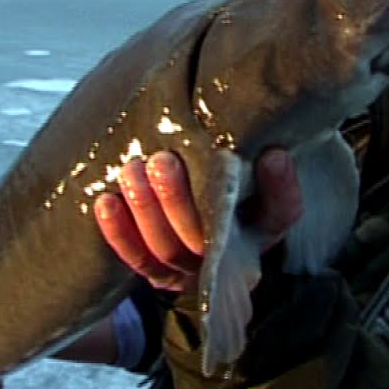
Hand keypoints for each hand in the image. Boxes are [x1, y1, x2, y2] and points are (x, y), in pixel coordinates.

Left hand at [94, 148, 302, 291]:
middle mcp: (232, 255)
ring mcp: (193, 269)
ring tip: (132, 170)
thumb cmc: (215, 173)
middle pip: (208, 238)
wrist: (187, 212)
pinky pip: (138, 260)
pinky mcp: (160, 274)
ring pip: (168, 249)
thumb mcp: (238, 160)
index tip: (274, 154)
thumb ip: (241, 142)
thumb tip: (244, 113)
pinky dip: (119, 232)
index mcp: (263, 223)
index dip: (280, 187)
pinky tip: (106, 201)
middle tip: (162, 161)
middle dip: (179, 200)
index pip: (282, 212)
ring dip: (147, 209)